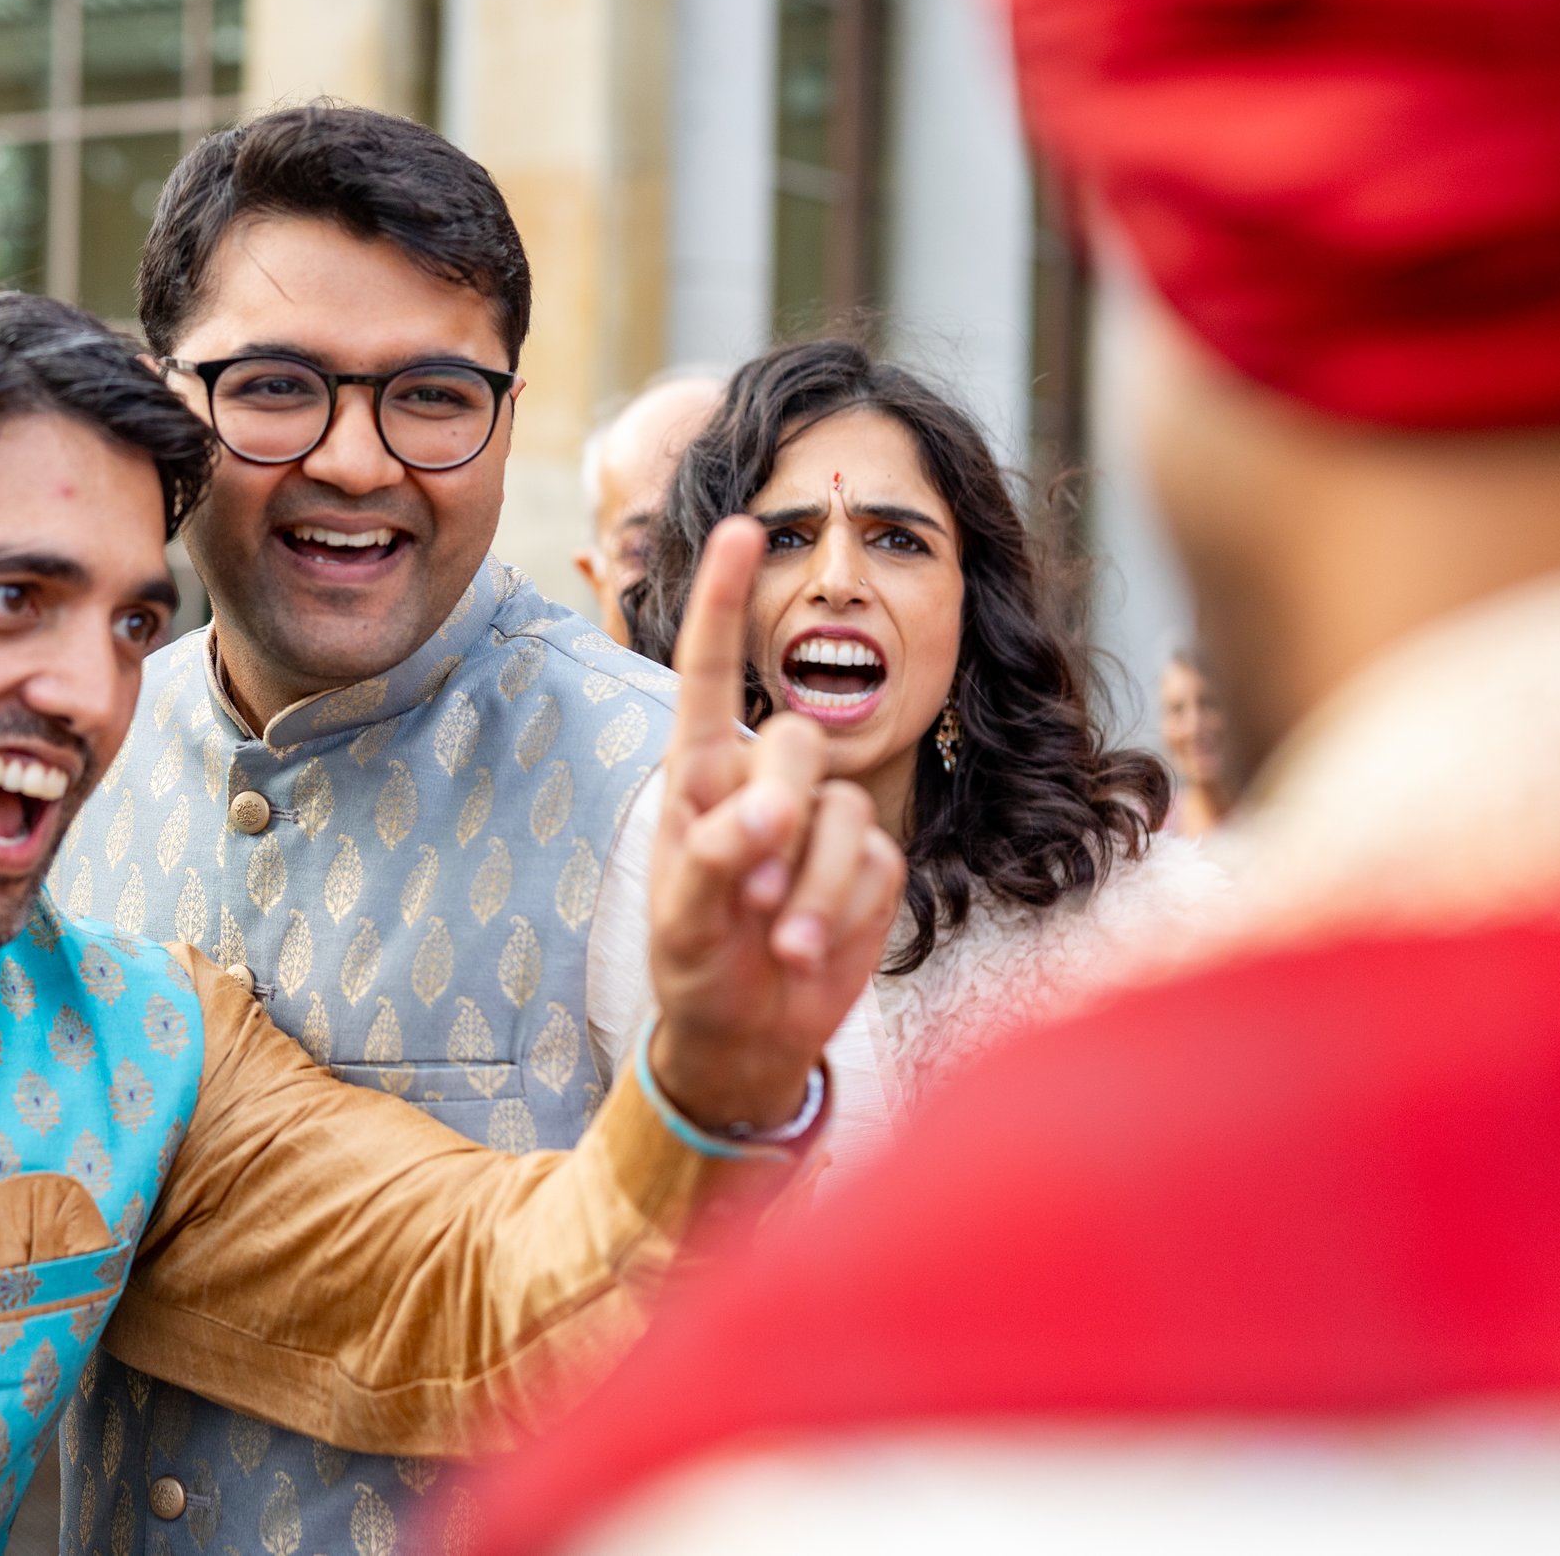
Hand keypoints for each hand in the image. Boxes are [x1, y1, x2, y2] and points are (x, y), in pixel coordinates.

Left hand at [647, 518, 905, 1131]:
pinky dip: (843, 911)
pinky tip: (811, 949)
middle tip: (751, 891)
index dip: (723, 599)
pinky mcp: (868, 860)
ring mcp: (821, 817)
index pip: (710, 674)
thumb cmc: (696, 964)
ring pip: (842, 810)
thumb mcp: (682, 920)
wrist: (749, 1032)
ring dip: (813, 887)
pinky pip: (876, 861)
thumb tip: (772, 813)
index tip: (741, 527)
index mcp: (697, 775)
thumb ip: (714, 859)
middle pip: (796, 741)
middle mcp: (761, 781)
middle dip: (782, 813)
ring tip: (779, 943)